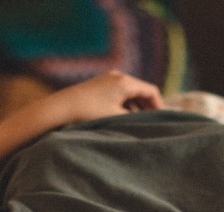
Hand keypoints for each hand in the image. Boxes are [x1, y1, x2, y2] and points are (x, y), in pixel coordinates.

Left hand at [45, 71, 163, 125]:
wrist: (62, 107)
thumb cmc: (90, 113)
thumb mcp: (116, 118)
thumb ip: (135, 119)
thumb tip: (148, 122)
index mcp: (125, 82)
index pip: (151, 91)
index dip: (159, 106)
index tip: (161, 121)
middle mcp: (118, 76)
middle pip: (141, 90)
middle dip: (148, 106)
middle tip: (152, 123)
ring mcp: (108, 78)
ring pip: (130, 92)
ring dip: (137, 106)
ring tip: (138, 122)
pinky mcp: (100, 84)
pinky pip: (120, 93)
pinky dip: (125, 103)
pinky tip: (123, 117)